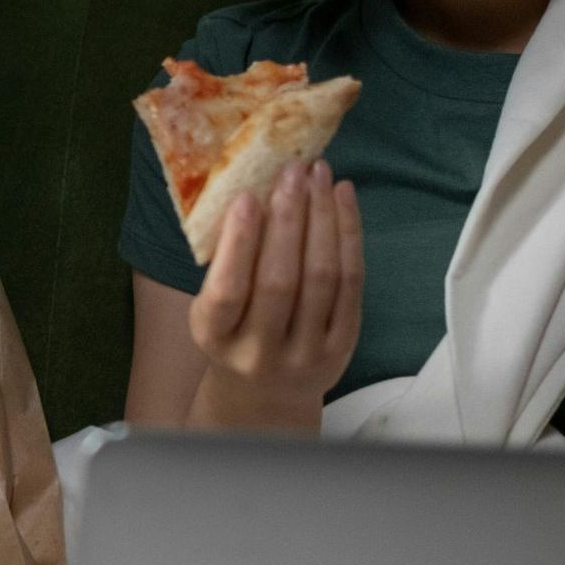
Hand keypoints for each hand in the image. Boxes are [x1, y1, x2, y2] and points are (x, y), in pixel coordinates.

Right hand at [186, 161, 363, 431]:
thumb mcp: (212, 310)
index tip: (248, 196)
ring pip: (321, 277)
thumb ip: (226, 265)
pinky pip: (352, 283)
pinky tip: (342, 200)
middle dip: (289, 218)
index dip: (240, 243)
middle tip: (292, 171)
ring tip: (318, 175)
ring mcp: (305, 352)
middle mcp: (260, 351)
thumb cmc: (233, 334)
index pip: (229, 291)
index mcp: (215, 338)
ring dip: (322, 217)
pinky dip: (349, 235)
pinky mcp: (342, 346)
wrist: (265, 393)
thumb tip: (253, 191)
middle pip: (281, 280)